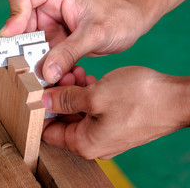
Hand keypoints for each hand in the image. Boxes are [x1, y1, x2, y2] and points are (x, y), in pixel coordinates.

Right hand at [0, 0, 150, 82]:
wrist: (134, 22)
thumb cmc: (119, 16)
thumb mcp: (94, 34)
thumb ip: (69, 52)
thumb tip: (46, 73)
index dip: (14, 16)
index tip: (14, 38)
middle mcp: (48, 7)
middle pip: (21, 26)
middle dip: (24, 48)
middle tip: (29, 69)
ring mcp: (51, 25)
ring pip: (30, 44)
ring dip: (36, 62)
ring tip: (49, 76)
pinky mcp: (56, 40)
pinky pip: (43, 55)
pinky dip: (47, 67)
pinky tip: (59, 76)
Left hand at [42, 66, 189, 158]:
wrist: (177, 100)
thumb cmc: (140, 99)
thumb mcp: (94, 95)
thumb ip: (66, 99)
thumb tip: (45, 100)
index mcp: (84, 143)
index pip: (48, 131)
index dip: (42, 109)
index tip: (40, 90)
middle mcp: (92, 143)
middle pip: (63, 119)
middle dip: (60, 95)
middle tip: (63, 75)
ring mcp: (104, 134)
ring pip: (78, 112)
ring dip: (73, 92)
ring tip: (77, 72)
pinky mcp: (114, 123)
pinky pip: (93, 110)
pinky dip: (87, 95)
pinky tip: (89, 78)